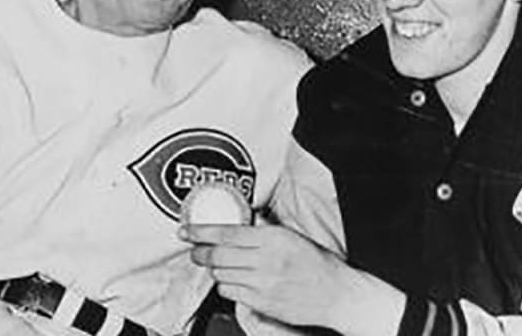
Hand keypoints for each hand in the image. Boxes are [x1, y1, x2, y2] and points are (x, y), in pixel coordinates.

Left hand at [181, 224, 361, 330]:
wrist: (335, 294)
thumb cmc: (318, 264)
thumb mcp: (293, 236)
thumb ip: (266, 228)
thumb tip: (246, 219)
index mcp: (274, 238)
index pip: (227, 232)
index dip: (200, 231)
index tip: (186, 230)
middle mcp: (266, 260)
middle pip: (218, 255)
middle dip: (200, 252)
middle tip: (195, 250)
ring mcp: (262, 284)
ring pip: (220, 274)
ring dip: (214, 269)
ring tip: (219, 265)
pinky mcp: (261, 302)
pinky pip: (230, 292)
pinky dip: (225, 285)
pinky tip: (233, 280)